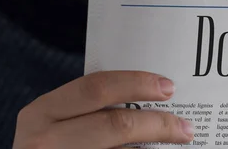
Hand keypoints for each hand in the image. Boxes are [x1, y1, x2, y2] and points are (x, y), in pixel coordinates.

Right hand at [13, 71, 193, 148]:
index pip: (96, 88)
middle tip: (186, 125)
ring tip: (180, 140)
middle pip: (115, 125)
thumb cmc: (51, 144)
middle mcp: (44, 140)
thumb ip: (90, 107)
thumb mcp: (57, 121)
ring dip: (156, 147)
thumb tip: (149, 93)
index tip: (168, 87)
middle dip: (157, 123)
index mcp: (42, 112)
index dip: (136, 84)